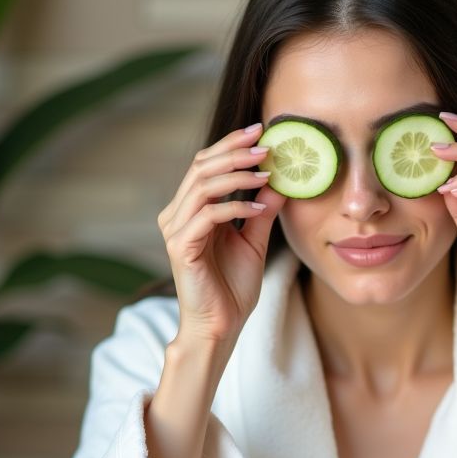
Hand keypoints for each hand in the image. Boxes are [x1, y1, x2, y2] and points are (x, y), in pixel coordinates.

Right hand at [156, 123, 286, 349]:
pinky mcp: (181, 247)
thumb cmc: (233, 288)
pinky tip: (259, 208)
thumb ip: (262, 211)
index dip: (230, 145)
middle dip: (234, 152)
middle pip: (201, 167)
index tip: (261, 131)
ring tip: (266, 173)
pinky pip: (208, 215)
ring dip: (236, 175)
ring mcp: (176, 230)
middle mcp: (177, 215)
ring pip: (202, 186)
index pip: (206, 165)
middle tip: (265, 145)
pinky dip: (235, 207)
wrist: (221, 326)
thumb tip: (281, 181)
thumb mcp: (254, 241)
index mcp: (190, 210)